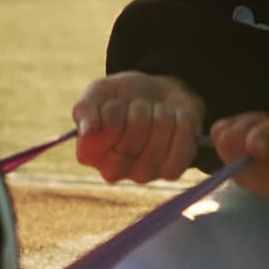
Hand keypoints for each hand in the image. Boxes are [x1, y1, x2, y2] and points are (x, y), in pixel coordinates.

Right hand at [72, 71, 204, 182]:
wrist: (155, 99)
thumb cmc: (121, 98)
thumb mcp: (98, 93)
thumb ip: (85, 109)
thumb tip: (87, 130)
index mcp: (89, 153)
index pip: (107, 127)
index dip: (115, 108)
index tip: (114, 105)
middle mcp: (113, 171)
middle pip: (137, 125)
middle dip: (139, 107)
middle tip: (137, 109)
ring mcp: (143, 175)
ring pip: (162, 128)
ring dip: (161, 111)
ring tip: (154, 114)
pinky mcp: (170, 172)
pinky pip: (183, 140)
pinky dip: (182, 120)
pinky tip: (173, 121)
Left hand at [211, 85, 268, 199]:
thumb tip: (252, 149)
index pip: (233, 161)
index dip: (239, 135)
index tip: (264, 119)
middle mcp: (264, 185)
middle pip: (227, 154)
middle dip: (242, 128)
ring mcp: (257, 176)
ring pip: (227, 146)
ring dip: (244, 126)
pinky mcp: (253, 166)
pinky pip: (230, 145)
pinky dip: (242, 128)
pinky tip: (264, 124)